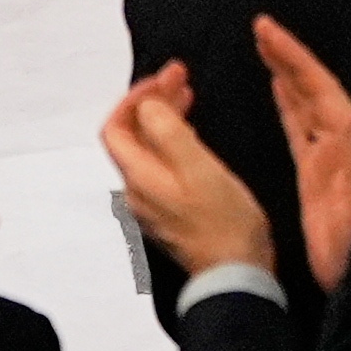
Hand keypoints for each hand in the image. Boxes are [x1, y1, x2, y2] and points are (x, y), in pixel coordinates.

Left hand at [99, 66, 282, 282]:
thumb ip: (168, 131)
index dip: (134, 97)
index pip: (115, 127)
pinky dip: (173, 140)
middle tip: (182, 76)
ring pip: (147, 150)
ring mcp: (152, 204)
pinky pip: (161, 165)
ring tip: (189, 94)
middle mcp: (137, 190)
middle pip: (131, 137)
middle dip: (152, 101)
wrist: (235, 274)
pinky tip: (193, 133)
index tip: (166, 77)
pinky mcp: (171, 212)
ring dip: (163, 118)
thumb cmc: (222, 218)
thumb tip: (147, 105)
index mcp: (138, 176)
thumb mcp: (199, 166)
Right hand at [259, 18, 350, 294]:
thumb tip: (348, 122)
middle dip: (287, 56)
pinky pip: (301, 127)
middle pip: (312, 86)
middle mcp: (342, 139)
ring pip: (306, 102)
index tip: (266, 30)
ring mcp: (330, 154)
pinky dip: (289, 105)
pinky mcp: (318, 173)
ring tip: (266, 47)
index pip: (318, 84)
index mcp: (349, 138)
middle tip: (261, 28)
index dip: (293, 55)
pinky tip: (279, 90)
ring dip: (287, 74)